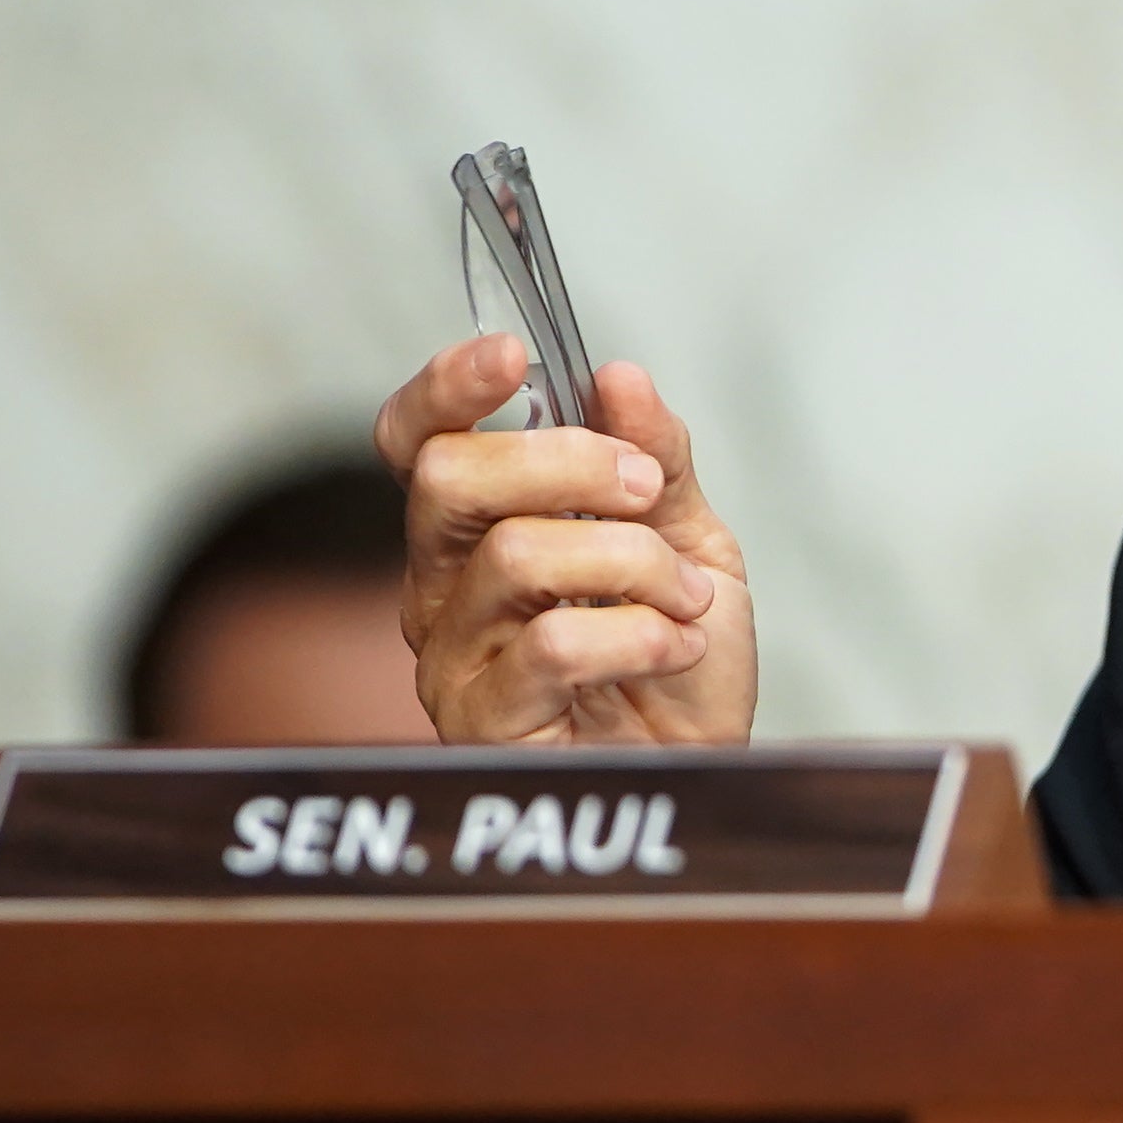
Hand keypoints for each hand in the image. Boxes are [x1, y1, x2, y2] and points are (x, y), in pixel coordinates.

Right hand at [372, 335, 759, 746]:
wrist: (705, 766)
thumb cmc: (679, 659)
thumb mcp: (692, 539)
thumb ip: (658, 459)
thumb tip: (618, 377)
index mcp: (479, 529)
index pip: (418, 443)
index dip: (445, 390)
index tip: (510, 355)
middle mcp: (443, 587)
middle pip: (450, 477)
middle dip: (568, 463)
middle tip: (647, 491)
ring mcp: (451, 656)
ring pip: (515, 555)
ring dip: (634, 564)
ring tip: (688, 601)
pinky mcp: (481, 722)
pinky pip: (551, 645)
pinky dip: (639, 633)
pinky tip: (676, 647)